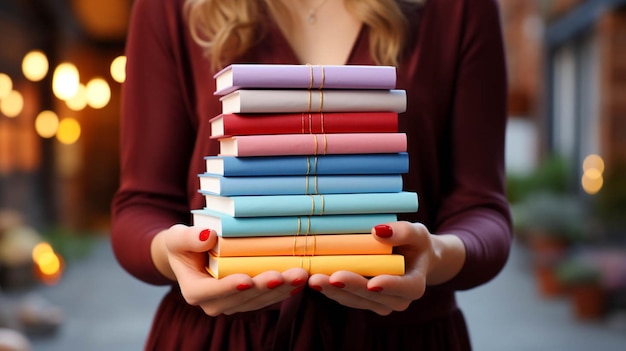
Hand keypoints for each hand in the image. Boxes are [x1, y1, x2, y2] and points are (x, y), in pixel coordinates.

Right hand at [153, 224, 308, 315]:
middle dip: (263, 287)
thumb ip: (188, 238)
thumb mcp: (178, 237)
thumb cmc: (184, 244)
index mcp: (194, 291)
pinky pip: (266, 298)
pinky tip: (299, 281)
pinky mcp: (247, 300)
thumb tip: (207, 236)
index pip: (212, 292)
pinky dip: (283, 290)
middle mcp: (213, 304)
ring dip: (280, 290)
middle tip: (282, 275)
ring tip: (298, 275)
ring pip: (258, 301)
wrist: (191, 254)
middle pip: (241, 298)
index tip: (247, 279)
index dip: (229, 287)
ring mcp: (232, 304)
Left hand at [307, 221, 465, 315]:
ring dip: (335, 291)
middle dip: (352, 287)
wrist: (411, 258)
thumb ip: (403, 232)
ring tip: (315, 279)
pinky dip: (330, 290)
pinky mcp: (362, 301)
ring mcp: (379, 304)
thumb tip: (378, 231)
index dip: (389, 286)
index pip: (405, 288)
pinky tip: (314, 280)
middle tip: (332, 277)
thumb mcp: (416, 233)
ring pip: (355, 300)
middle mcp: (398, 300)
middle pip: (373, 297)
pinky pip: (346, 298)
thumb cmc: (415, 243)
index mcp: (414, 284)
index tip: (373, 283)